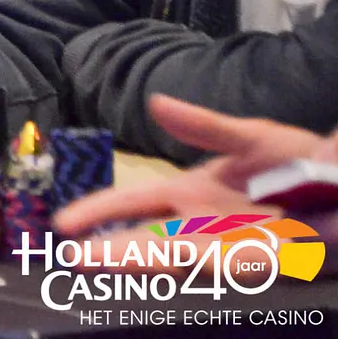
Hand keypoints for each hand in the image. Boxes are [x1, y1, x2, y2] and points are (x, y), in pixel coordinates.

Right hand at [53, 95, 336, 270]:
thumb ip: (203, 125)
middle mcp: (200, 223)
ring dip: (132, 260)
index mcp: (191, 193)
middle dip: (106, 248)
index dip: (98, 211)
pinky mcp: (257, 260)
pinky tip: (159, 258)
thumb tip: (155, 103)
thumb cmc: (303, 161)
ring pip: (170, 256)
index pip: (132, 204)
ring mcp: (226, 244)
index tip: (64, 222)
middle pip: (143, 237)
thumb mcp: (249, 136)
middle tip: (67, 255)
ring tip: (92, 263)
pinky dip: (185, 260)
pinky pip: (216, 263)